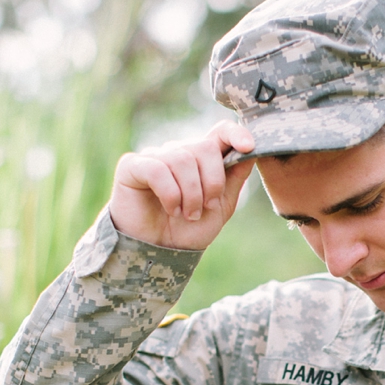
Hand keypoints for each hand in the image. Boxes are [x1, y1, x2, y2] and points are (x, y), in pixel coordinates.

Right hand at [108, 121, 254, 249]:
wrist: (159, 253)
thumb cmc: (188, 230)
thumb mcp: (221, 207)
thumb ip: (234, 179)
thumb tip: (252, 150)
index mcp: (201, 159)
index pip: (220, 132)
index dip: (235, 133)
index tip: (247, 147)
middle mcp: (177, 152)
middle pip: (204, 147)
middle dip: (211, 182)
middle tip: (206, 208)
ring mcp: (154, 156)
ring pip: (182, 159)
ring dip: (191, 194)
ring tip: (187, 214)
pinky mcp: (132, 165)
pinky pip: (157, 169)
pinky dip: (170, 194)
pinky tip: (171, 210)